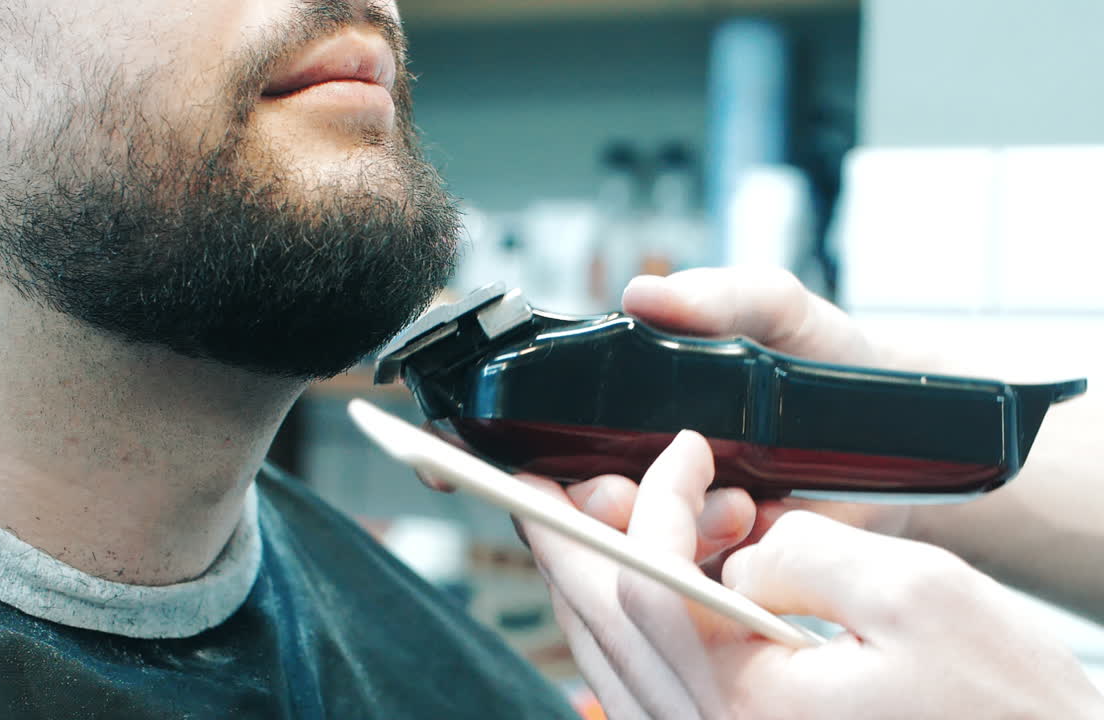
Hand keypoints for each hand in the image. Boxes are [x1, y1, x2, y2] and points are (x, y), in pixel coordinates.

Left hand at [525, 431, 1103, 718]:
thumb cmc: (1003, 706)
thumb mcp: (915, 597)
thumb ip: (801, 554)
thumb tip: (732, 549)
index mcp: (744, 709)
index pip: (648, 584)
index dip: (655, 500)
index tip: (689, 448)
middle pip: (600, 624)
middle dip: (563, 538)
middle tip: (526, 480)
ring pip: (612, 660)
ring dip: (589, 580)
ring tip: (572, 517)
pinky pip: (643, 688)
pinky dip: (629, 627)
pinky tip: (637, 583)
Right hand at [584, 268, 912, 567]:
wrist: (898, 421)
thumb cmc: (825, 360)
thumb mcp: (774, 311)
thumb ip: (717, 296)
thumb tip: (642, 295)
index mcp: (633, 417)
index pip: (554, 454)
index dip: (548, 474)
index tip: (569, 478)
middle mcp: (647, 476)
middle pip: (585, 517)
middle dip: (607, 515)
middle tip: (638, 497)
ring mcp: (685, 529)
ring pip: (640, 560)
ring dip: (673, 540)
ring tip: (738, 506)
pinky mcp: (730, 571)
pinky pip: (702, 591)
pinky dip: (721, 569)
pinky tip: (758, 530)